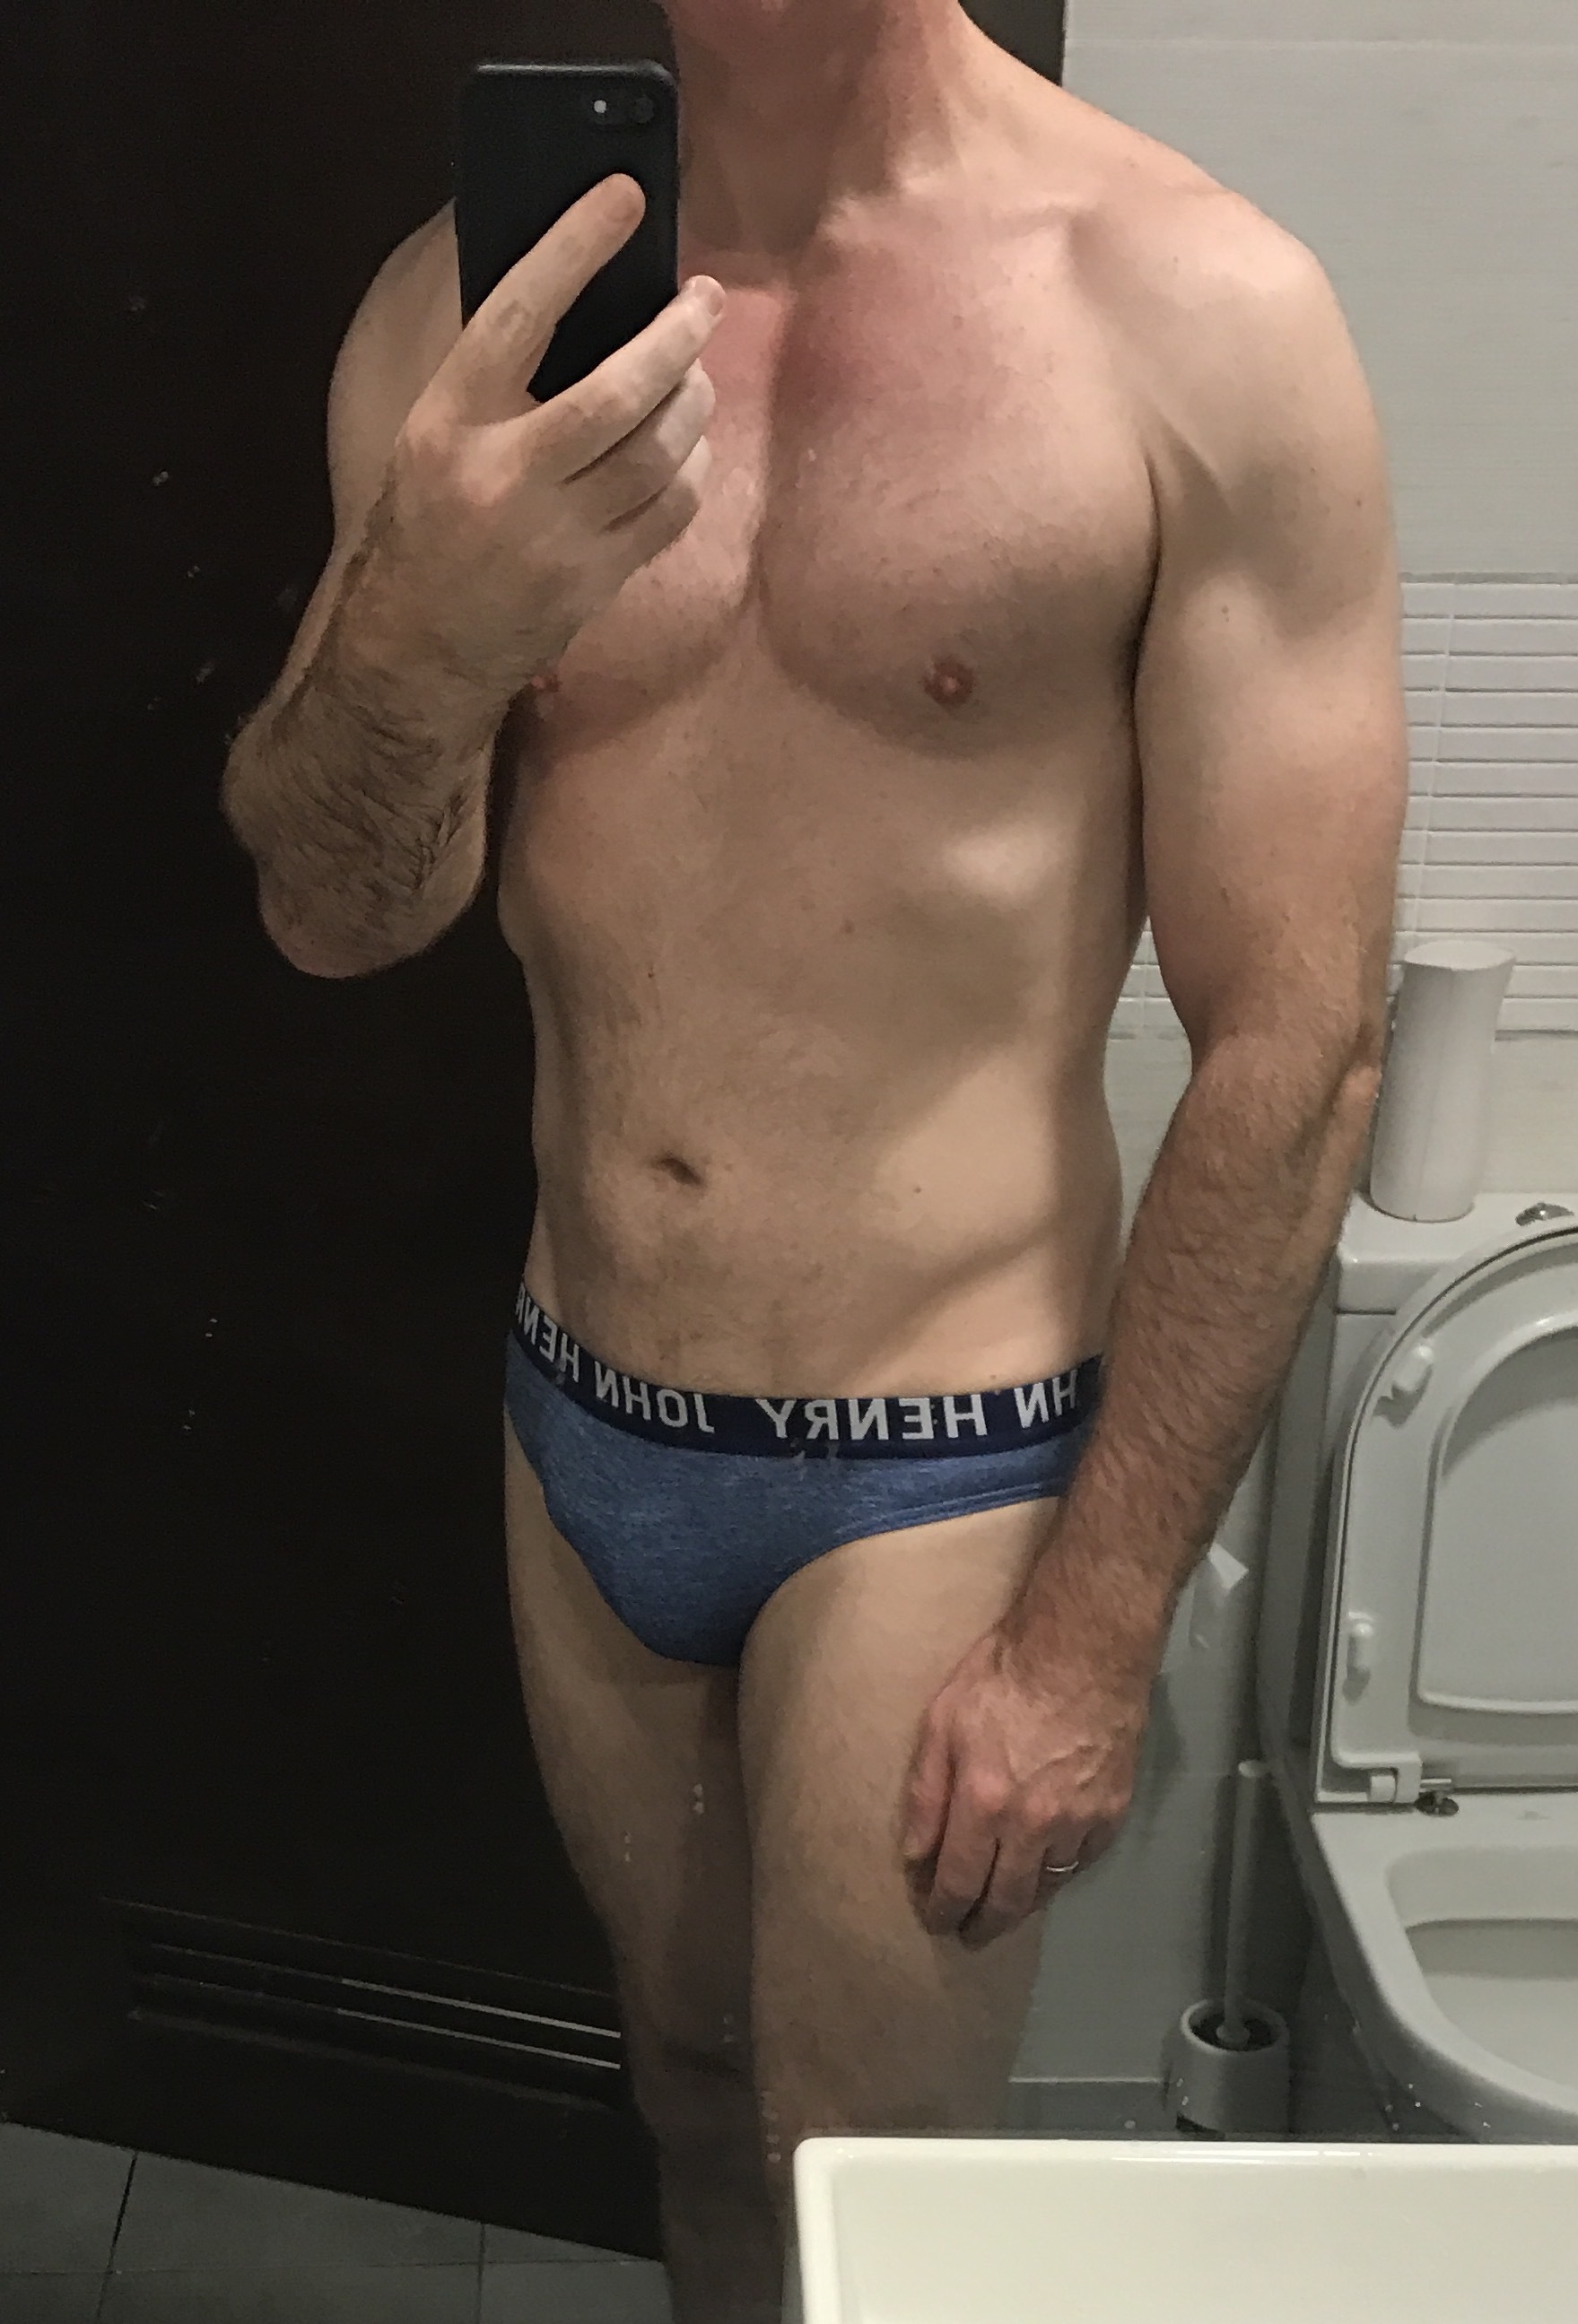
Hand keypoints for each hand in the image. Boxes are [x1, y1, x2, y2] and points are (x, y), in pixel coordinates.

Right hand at [354, 175, 725, 719]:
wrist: (414, 650)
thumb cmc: (423, 530)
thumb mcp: (429, 439)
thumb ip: (492, 380)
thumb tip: (575, 302)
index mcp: (449, 422)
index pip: (520, 314)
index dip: (575, 248)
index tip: (623, 200)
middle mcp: (505, 475)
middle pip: (620, 391)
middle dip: (677, 336)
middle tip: (704, 301)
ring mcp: (556, 535)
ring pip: (659, 450)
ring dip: (694, 400)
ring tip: (696, 373)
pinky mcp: (595, 580)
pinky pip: (672, 509)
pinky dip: (692, 468)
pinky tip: (688, 447)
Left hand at [900, 1620, 1152, 1948]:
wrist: (1085, 1649)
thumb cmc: (1003, 1675)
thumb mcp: (942, 1722)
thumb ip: (926, 1793)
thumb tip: (916, 1855)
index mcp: (984, 1804)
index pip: (959, 1882)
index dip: (944, 1909)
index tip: (935, 1920)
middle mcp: (1033, 1826)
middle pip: (1006, 1900)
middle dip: (983, 1925)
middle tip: (969, 1935)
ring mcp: (1078, 1822)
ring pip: (1046, 1887)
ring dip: (1021, 1905)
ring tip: (1004, 1910)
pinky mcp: (1112, 1812)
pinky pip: (1081, 1861)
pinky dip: (1059, 1872)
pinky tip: (1046, 1871)